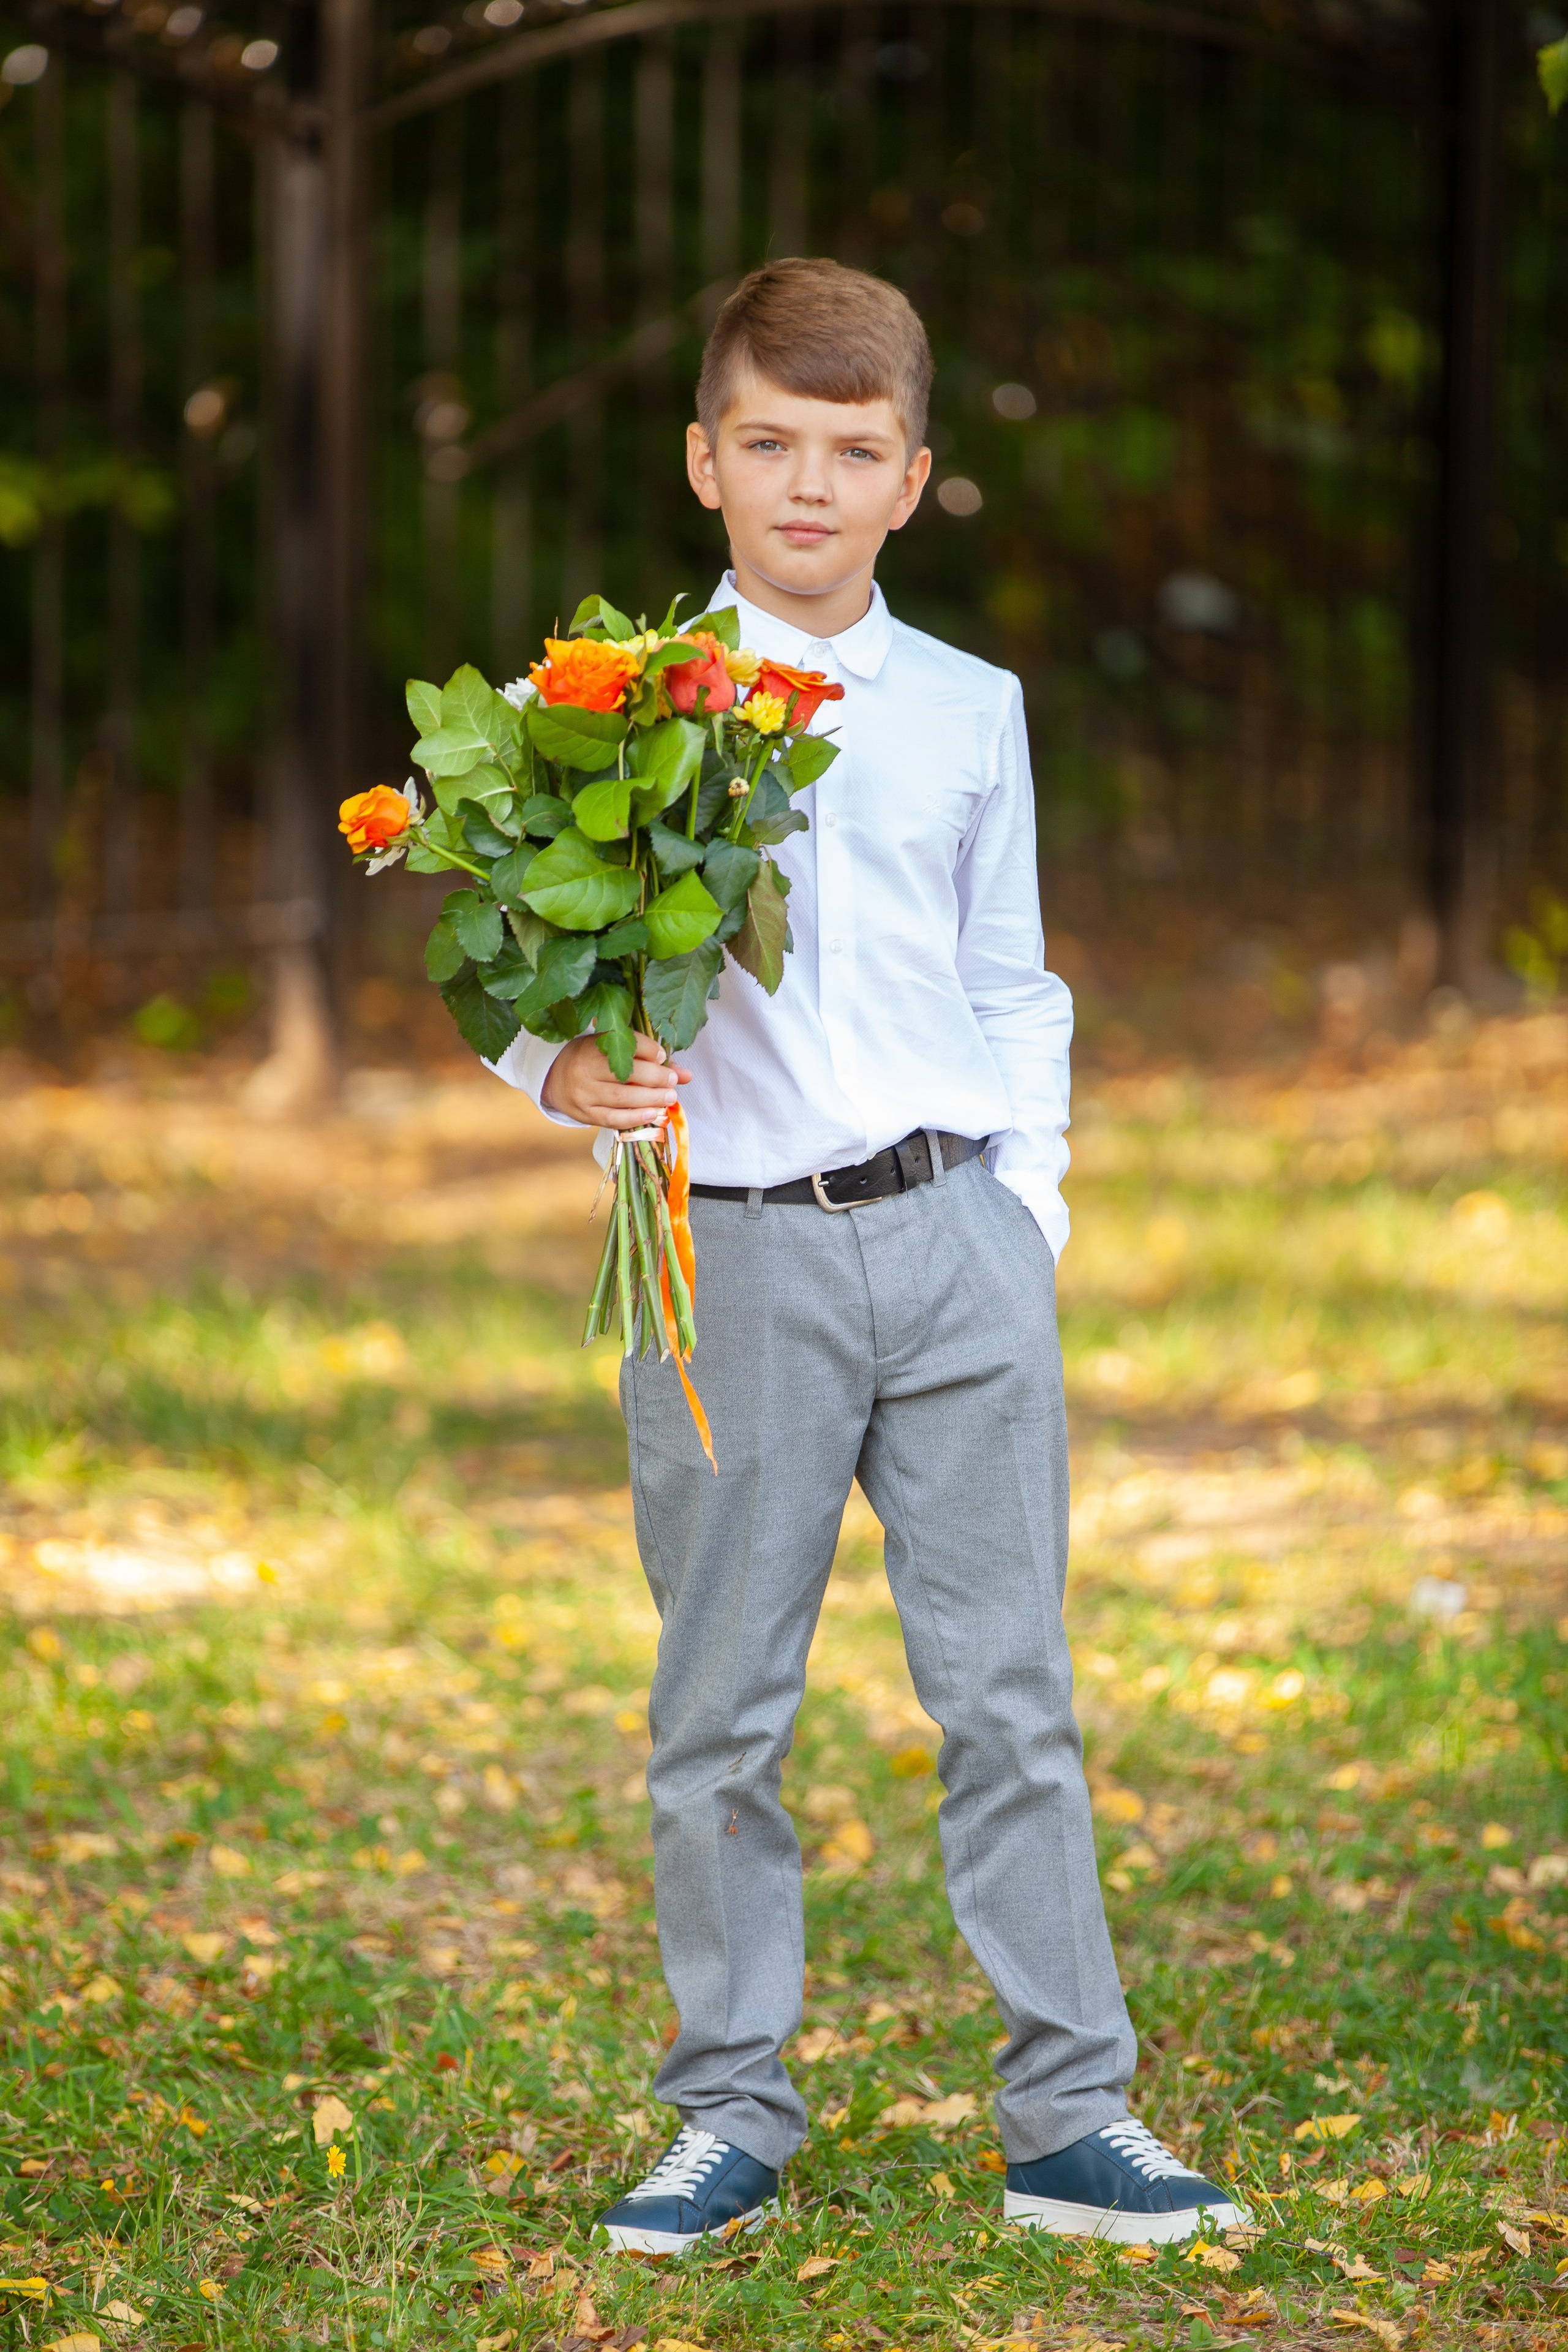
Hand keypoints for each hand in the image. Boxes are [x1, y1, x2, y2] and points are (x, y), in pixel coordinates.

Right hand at [541, 1030, 691, 1129]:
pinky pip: (612, 1118)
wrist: (554, 1078)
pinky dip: (635, 1117)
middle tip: (672, 1082)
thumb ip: (648, 1058)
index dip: (648, 1050)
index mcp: (592, 1046)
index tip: (663, 1056)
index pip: (624, 1045)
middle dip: (654, 1078)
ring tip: (669, 1098)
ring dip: (650, 1099)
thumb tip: (686, 1074)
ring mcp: (584, 1093)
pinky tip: (653, 1114)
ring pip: (621, 1098)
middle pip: (625, 1074)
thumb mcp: (611, 1049)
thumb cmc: (590, 1059)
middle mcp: (585, 1069)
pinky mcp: (585, 1113)